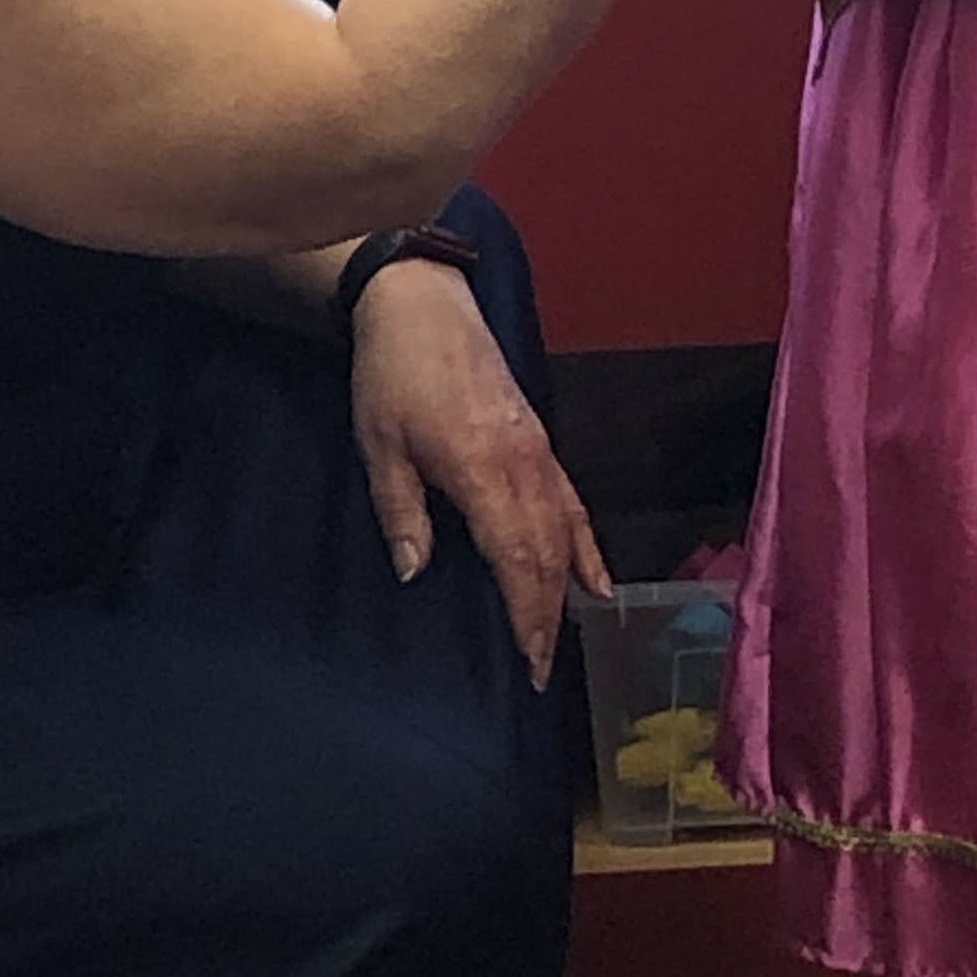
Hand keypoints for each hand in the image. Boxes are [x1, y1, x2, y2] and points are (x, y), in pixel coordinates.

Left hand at [349, 258, 608, 688]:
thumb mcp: (380, 446)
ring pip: (564, 532)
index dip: (526, 615)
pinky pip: (571, 501)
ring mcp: (538, 450)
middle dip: (546, 617)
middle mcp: (522, 464)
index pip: (516, 558)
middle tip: (540, 671)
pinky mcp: (539, 439)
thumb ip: (401, 512)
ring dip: (564, 590)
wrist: (423, 305)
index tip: (529, 663)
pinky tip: (597, 582)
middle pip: (547, 554)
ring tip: (560, 639)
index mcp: (481, 469)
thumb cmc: (391, 375)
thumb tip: (416, 573)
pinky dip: (586, 545)